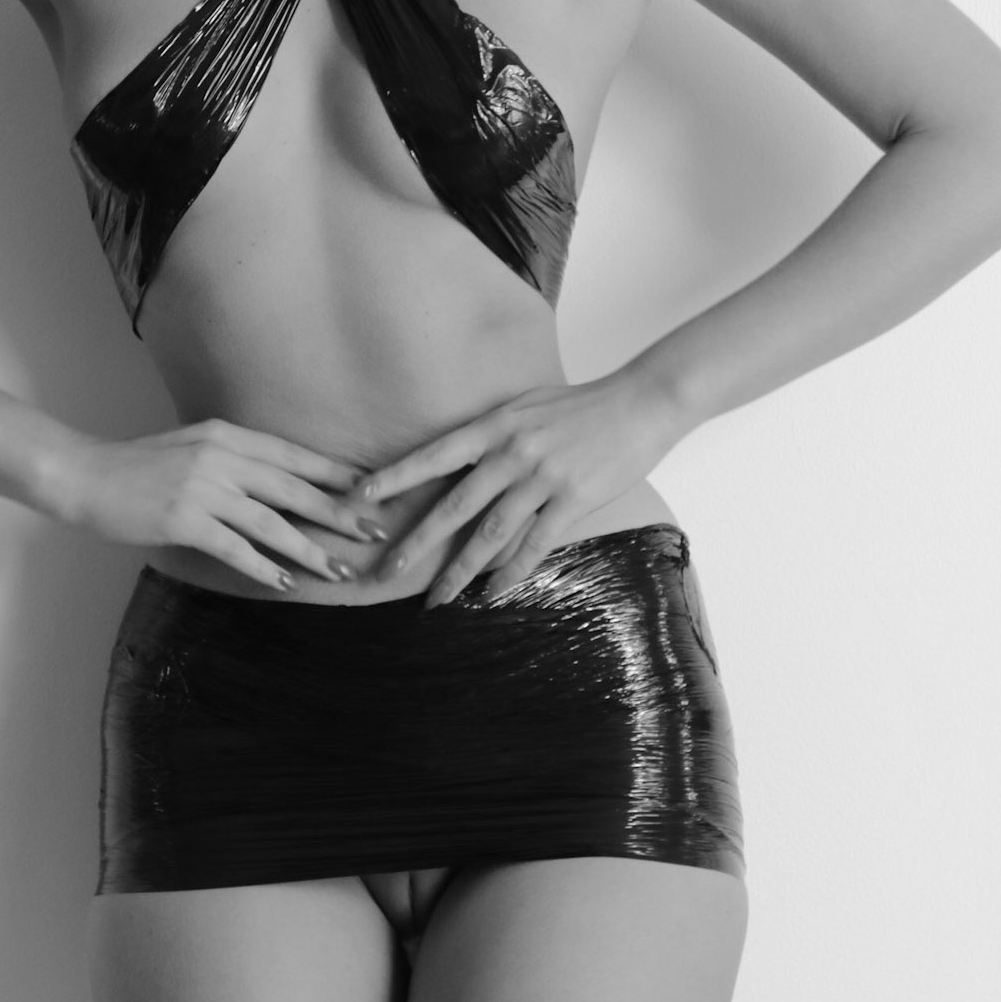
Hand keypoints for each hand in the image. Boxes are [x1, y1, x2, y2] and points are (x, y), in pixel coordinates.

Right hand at [55, 419, 384, 593]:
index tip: (371, 489)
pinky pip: (234, 548)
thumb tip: (276, 480)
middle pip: (294, 489)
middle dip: (339, 513)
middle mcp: (221, 457)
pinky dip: (262, 567)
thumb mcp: (192, 446)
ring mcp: (203, 489)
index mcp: (227, 435)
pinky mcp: (184, 520)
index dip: (335, 473)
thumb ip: (232, 458)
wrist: (85, 476)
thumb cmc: (138, 465)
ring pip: (272, 523)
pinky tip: (284, 583)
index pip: (293, 456)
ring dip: (310, 550)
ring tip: (339, 571)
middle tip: (373, 533)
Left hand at [355, 370, 687, 606]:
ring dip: (460, 572)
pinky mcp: (572, 499)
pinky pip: (534, 545)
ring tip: (438, 600)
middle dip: (416, 544)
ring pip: (489, 534)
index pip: (433, 455)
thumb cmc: (581, 405)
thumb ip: (491, 433)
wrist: (641, 402)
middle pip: (453, 505)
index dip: (395, 477)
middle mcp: (511, 452)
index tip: (359, 496)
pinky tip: (493, 593)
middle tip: (385, 573)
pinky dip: (511, 573)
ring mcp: (542, 477)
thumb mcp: (525, 406)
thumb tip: (456, 456)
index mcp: (494, 426)